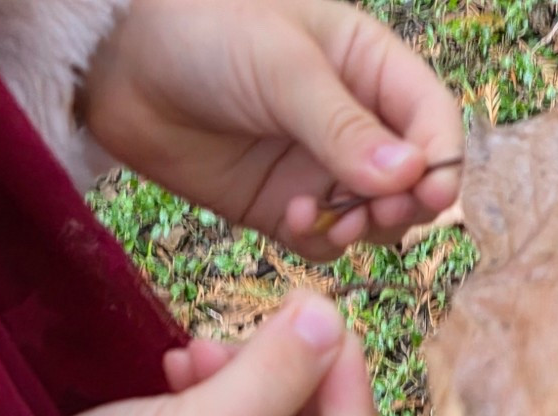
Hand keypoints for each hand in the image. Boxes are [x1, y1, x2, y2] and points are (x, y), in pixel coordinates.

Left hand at [81, 0, 463, 258]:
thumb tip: (411, 177)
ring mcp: (321, 169)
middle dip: (404, 205)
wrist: (116, 61)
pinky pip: (328, 244)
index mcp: (369, 66)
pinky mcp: (286, 209)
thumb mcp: (280, 67)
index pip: (432, 118)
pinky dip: (321, 244)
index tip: (430, 194)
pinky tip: (293, 222)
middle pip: (415, 181)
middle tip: (375, 214)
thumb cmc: (201, 29)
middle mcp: (356, 122)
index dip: (441, 158)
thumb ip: (343, 126)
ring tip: (331, 219)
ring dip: (364, 230)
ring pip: (377, 220)